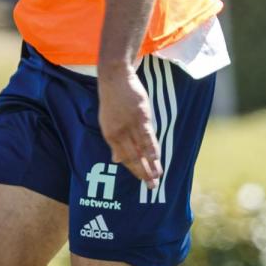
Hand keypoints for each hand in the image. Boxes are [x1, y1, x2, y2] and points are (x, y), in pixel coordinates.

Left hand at [97, 63, 162, 187]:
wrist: (115, 78)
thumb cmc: (112, 100)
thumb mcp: (107, 122)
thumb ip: (114, 142)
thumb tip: (116, 160)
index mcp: (109, 135)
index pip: (123, 158)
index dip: (133, 170)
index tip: (142, 180)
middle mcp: (119, 133)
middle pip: (133, 157)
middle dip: (143, 173)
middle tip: (151, 187)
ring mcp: (130, 125)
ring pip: (142, 150)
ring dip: (150, 165)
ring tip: (158, 177)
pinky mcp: (141, 116)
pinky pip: (148, 136)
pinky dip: (153, 149)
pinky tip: (157, 159)